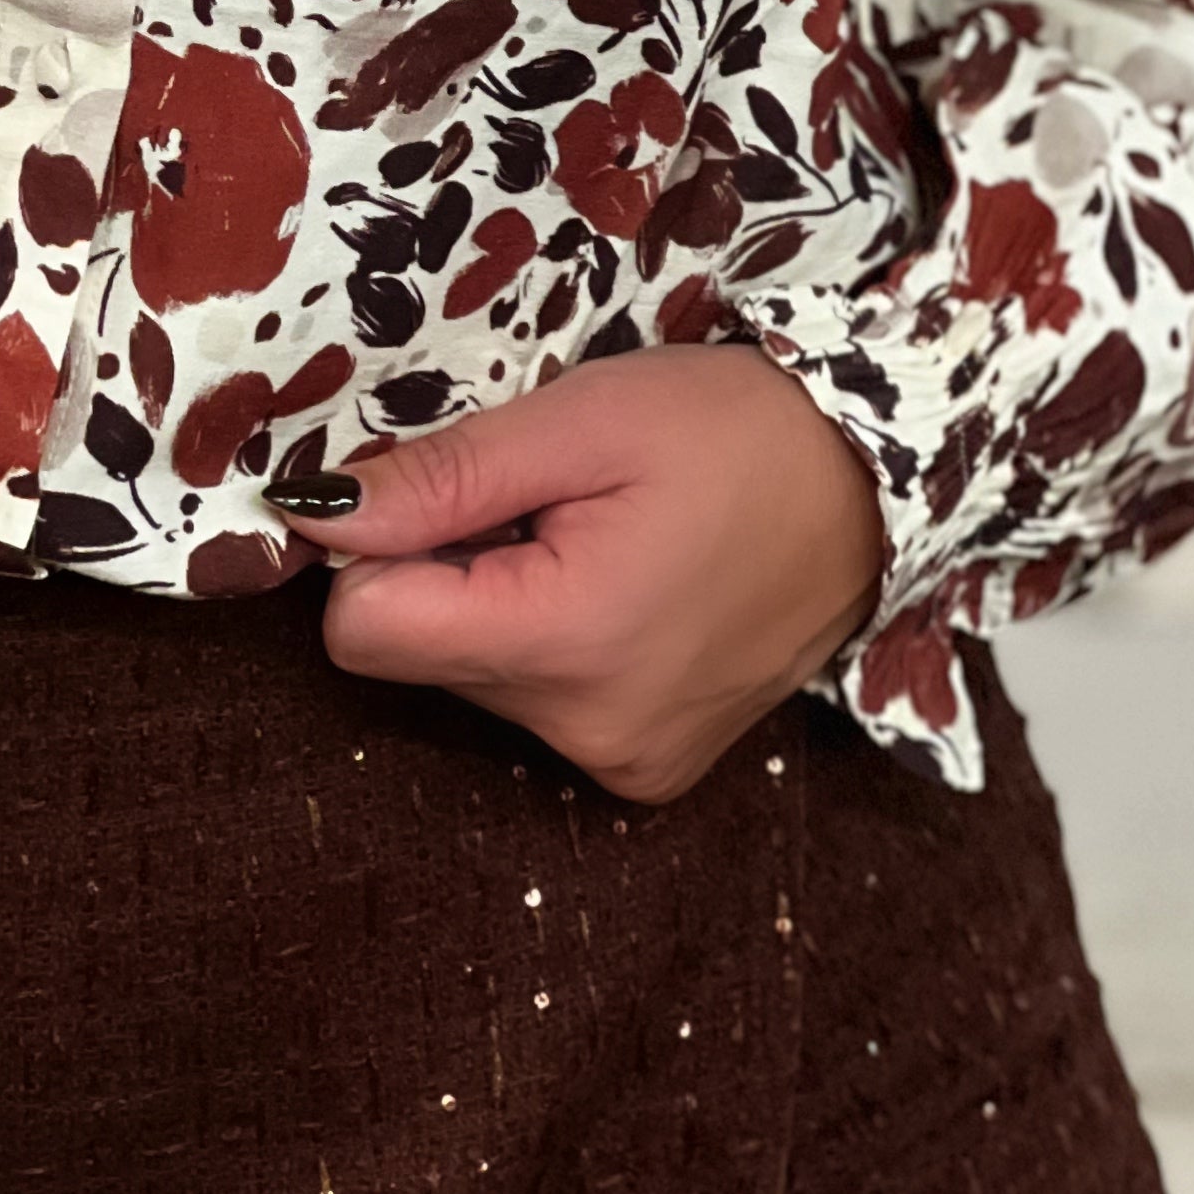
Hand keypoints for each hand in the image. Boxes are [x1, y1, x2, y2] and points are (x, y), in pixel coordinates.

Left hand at [273, 349, 887, 802]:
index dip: (374, 549)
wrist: (881, 485)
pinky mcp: (648, 772)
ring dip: (501, 602)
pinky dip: (550, 640)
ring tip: (593, 538)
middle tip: (543, 503)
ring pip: (470, 678)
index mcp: (565, 643)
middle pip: (416, 654)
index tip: (435, 489)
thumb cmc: (736, 431)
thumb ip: (441, 477)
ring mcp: (625, 764)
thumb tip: (311, 515)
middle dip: (448, 569)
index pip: (362, 631)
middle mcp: (587, 732)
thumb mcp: (581, 421)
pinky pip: (535, 704)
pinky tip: (620, 585)